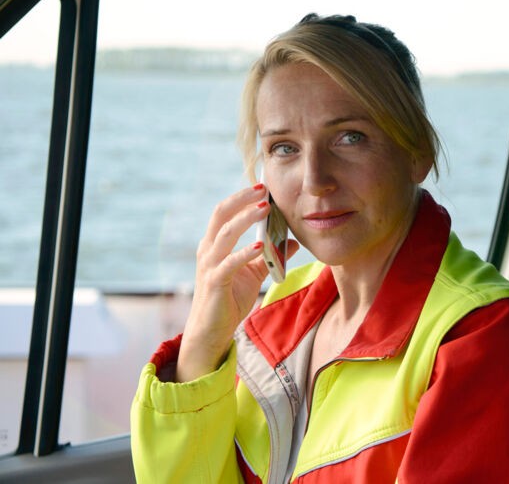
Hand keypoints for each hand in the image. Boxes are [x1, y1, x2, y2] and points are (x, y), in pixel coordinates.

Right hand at [175, 183, 298, 381]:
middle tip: (263, 188)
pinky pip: (230, 263)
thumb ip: (269, 257)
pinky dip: (245, 253)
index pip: (225, 212)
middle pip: (221, 214)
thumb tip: (293, 243)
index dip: (242, 197)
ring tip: (264, 209)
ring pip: (225, 234)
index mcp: (215, 244)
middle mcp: (208, 250)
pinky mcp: (214, 282)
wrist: (211, 330)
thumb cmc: (229, 299)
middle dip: (242, 199)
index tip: (263, 185)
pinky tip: (260, 246)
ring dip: (245, 220)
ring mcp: (209, 265)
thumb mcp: (253, 274)